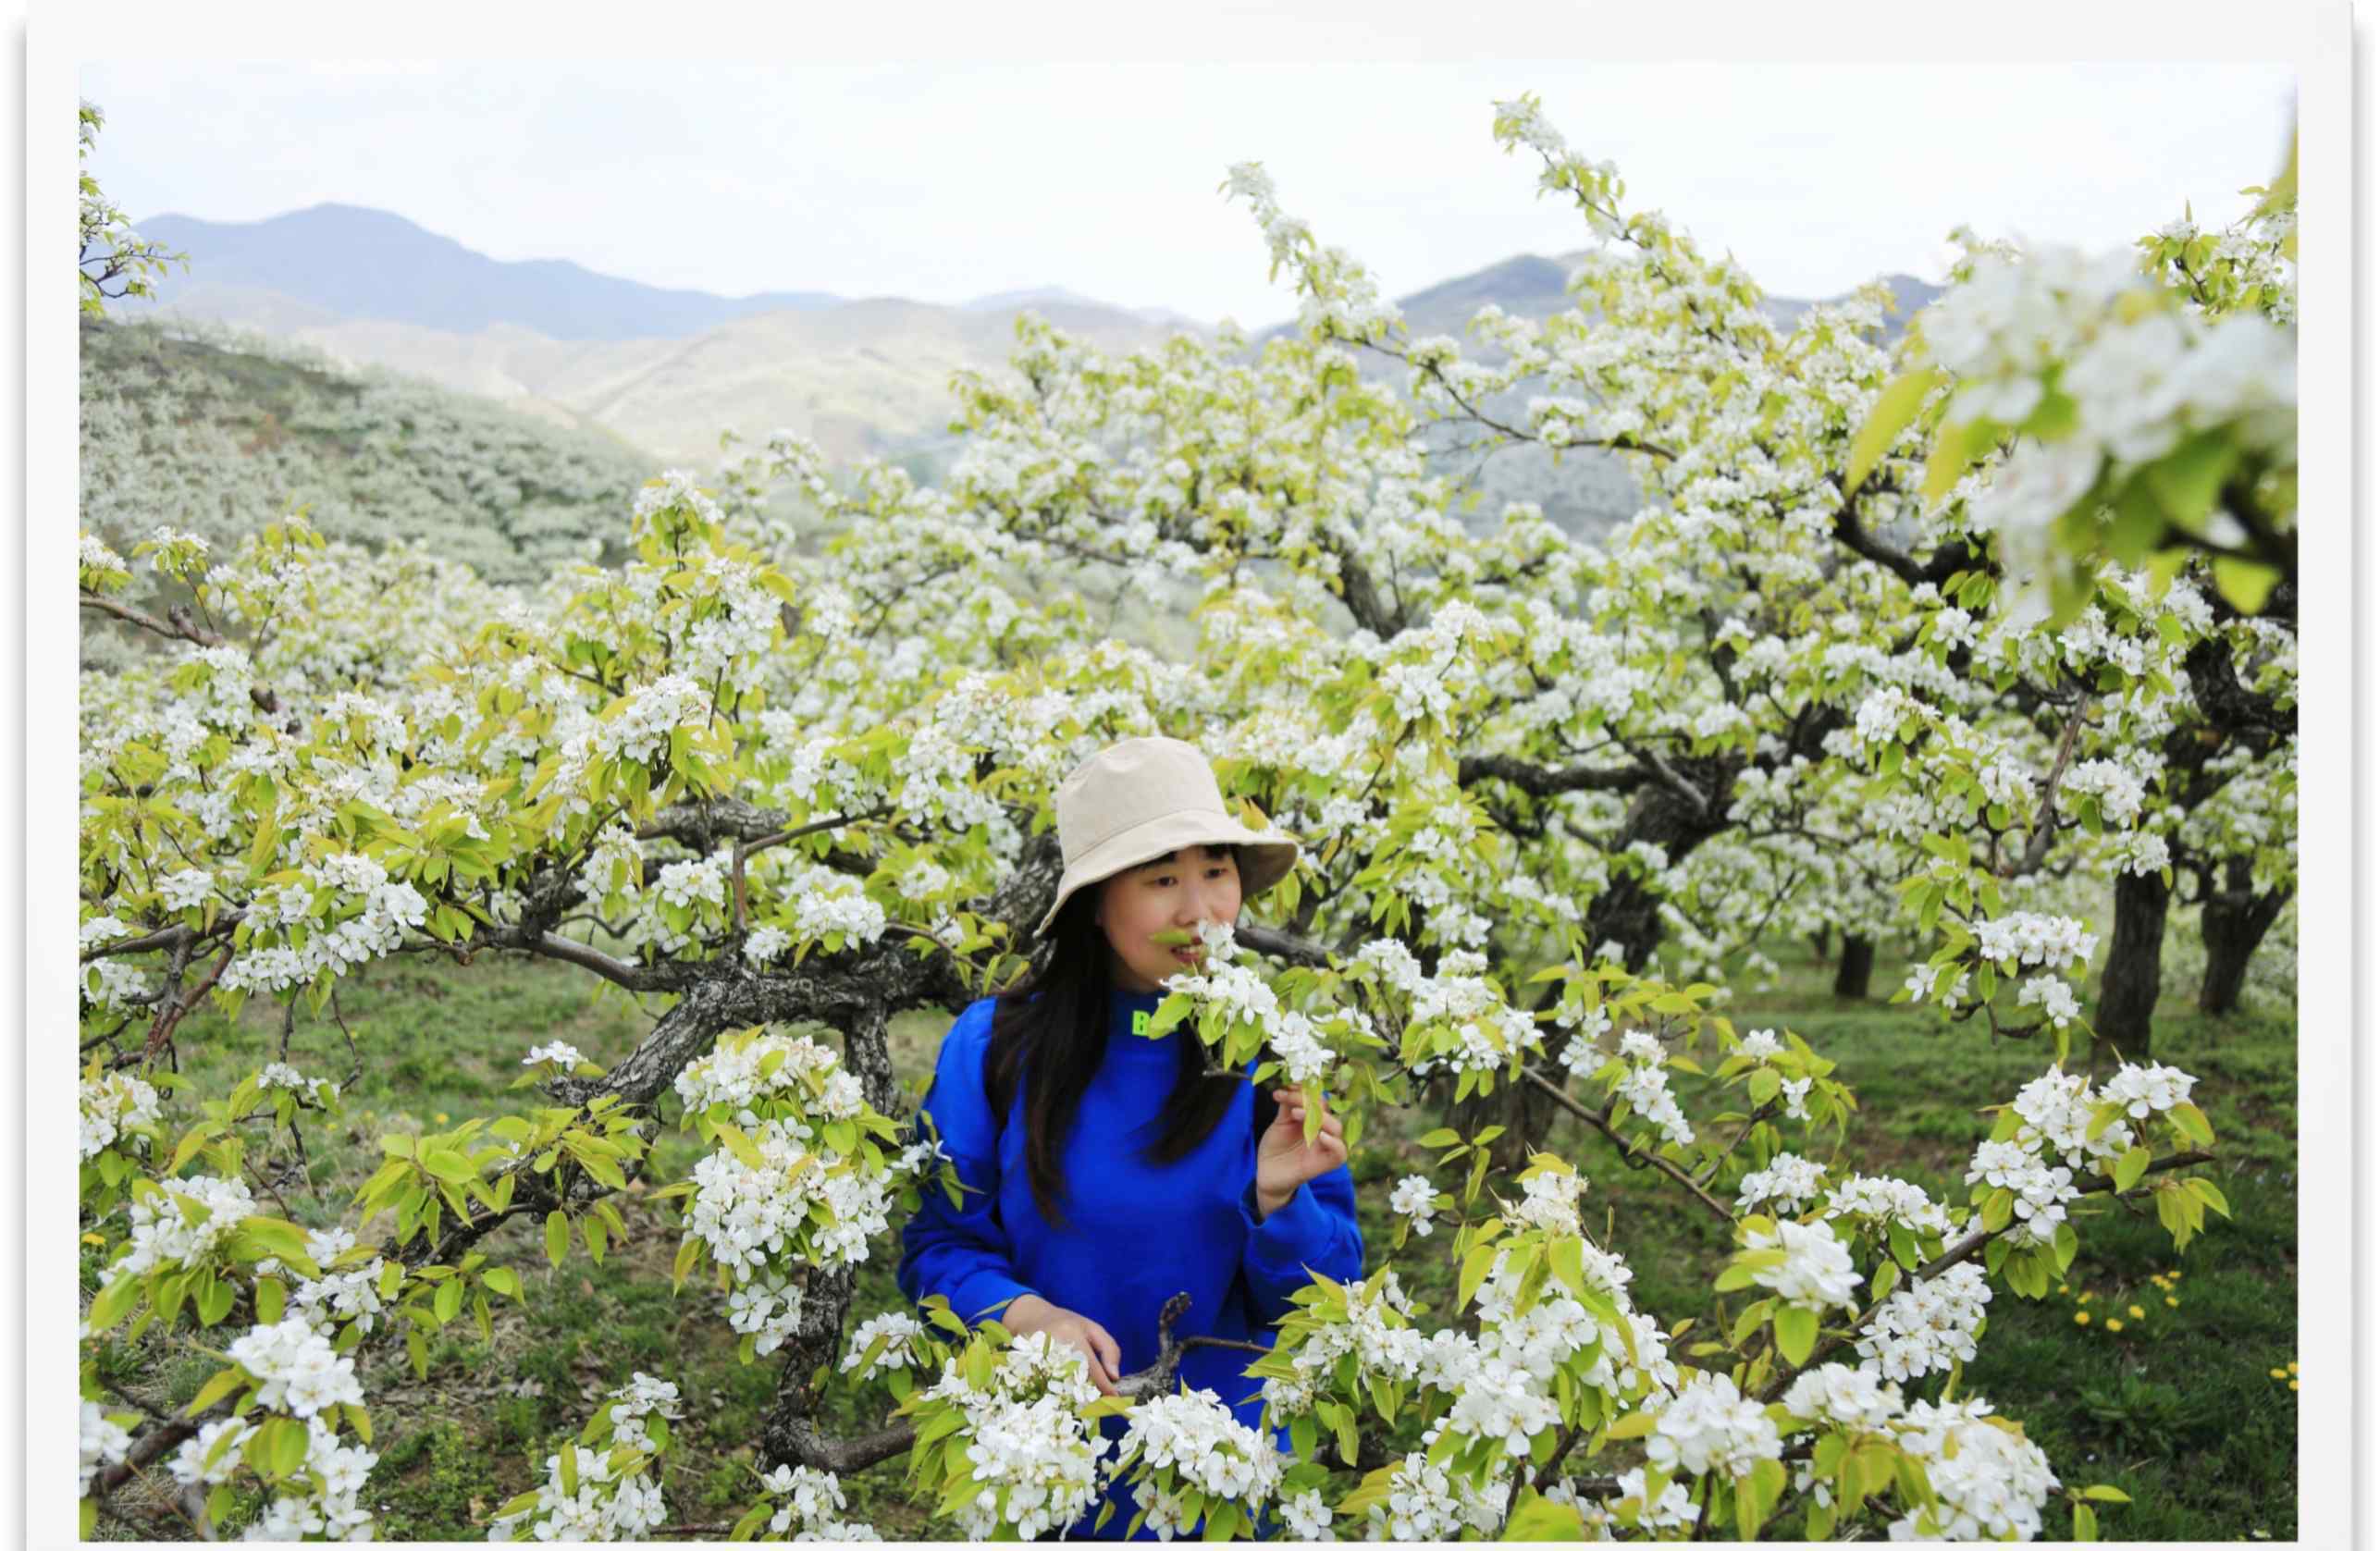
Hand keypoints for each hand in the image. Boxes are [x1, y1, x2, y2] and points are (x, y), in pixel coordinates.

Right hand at [998, 1293, 1122, 1395]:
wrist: (1030, 1318)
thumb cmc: (1067, 1324)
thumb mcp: (1093, 1329)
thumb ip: (1110, 1349)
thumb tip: (1114, 1377)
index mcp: (1071, 1334)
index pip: (1091, 1367)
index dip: (1104, 1386)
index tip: (1114, 1399)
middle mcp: (1053, 1347)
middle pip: (1077, 1381)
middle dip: (1091, 1395)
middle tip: (1101, 1404)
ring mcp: (1038, 1360)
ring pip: (1062, 1389)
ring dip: (1076, 1399)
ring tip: (1085, 1404)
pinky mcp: (1028, 1370)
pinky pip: (1048, 1389)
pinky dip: (1061, 1396)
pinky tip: (1068, 1398)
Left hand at [1254, 1087, 1346, 1215]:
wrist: (1266, 1173)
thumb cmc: (1275, 1148)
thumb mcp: (1280, 1123)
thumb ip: (1288, 1106)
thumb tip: (1291, 1085)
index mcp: (1314, 1119)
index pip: (1319, 1100)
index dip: (1307, 1090)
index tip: (1288, 1085)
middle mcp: (1322, 1131)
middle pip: (1328, 1111)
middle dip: (1309, 1101)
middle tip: (1290, 1097)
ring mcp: (1325, 1147)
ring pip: (1337, 1128)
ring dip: (1320, 1118)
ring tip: (1297, 1113)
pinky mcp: (1325, 1164)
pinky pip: (1340, 1153)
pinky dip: (1333, 1143)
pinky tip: (1320, 1136)